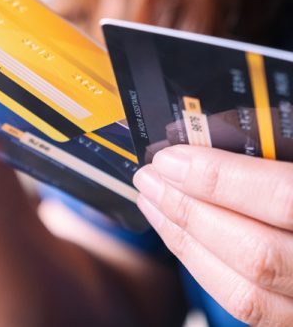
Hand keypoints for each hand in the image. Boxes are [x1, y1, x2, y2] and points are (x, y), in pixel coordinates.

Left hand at [134, 145, 292, 325]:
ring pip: (246, 291)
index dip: (219, 178)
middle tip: (150, 176)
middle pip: (256, 254)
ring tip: (153, 201)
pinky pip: (249, 309)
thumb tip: (221, 122)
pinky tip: (180, 236)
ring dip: (185, 241)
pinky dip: (203, 269)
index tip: (172, 157)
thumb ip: (282, 141)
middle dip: (189, 211)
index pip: (285, 199)